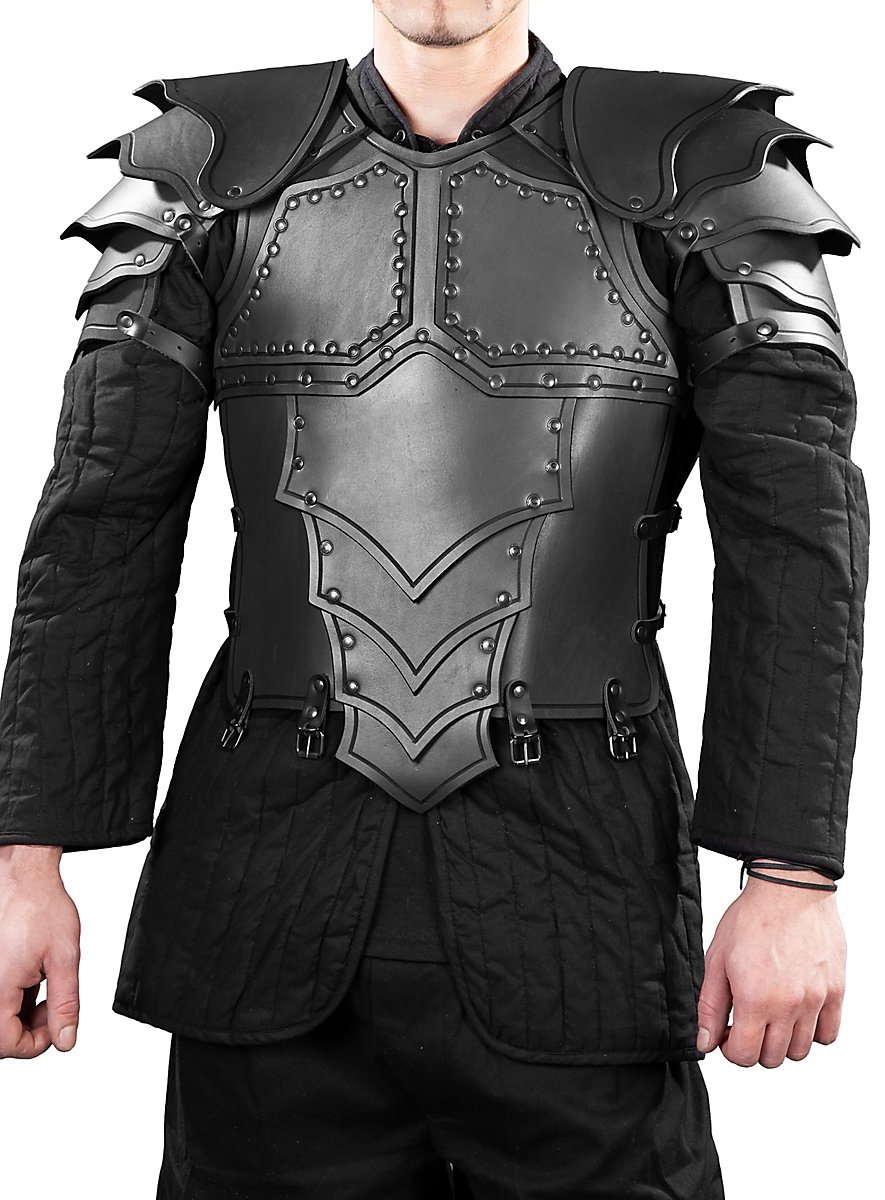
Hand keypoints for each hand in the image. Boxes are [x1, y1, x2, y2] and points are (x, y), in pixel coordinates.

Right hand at [0, 844, 80, 1058]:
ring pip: (1, 1014)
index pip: (7, 1044)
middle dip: (31, 1029)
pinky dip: (15, 996)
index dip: (37, 1044)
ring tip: (46, 984)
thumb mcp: (64, 959)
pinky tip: (33, 976)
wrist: (24, 877)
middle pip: (2, 1033)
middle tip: (54, 1007)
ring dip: (22, 1013)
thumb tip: (66, 1039)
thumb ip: (65, 1004)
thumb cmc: (41, 907)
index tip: (58, 1028)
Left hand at [696, 867, 845, 1066]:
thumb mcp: (717, 959)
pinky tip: (798, 1013)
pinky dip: (813, 1032)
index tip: (728, 1034)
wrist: (790, 890)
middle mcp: (789, 1005)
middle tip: (748, 1023)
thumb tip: (705, 1041)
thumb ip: (709, 1005)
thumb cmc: (752, 918)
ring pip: (800, 1051)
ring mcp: (816, 1000)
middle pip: (772, 1059)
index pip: (744, 1056)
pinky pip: (829, 1034)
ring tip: (772, 1016)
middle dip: (755, 1047)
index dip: (731, 1051)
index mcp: (755, 999)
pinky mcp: (836, 991)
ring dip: (782, 1042)